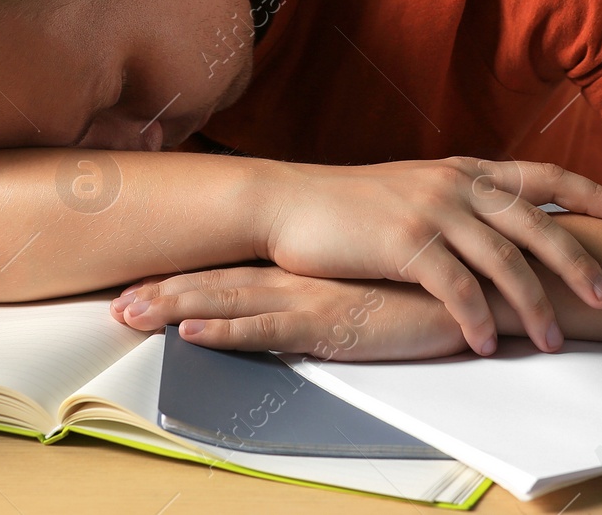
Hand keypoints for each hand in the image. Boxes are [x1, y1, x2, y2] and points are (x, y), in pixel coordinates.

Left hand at [110, 265, 473, 360]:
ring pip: (232, 300)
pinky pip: (269, 329)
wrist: (488, 286)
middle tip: (114, 302)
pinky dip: (227, 329)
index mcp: (315, 269)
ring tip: (128, 313)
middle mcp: (307, 277)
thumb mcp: (383, 289)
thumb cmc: (441, 289)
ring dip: (176, 306)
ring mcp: (316, 297)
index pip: (240, 270)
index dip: (190, 277)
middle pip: (222, 281)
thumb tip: (328, 297)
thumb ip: (352, 290)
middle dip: (165, 292)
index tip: (143, 282)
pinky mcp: (335, 323)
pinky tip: (191, 331)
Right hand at [256, 157, 601, 355]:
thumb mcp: (417, 189)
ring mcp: (432, 210)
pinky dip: (476, 319)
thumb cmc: (352, 207)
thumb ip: (461, 201)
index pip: (544, 175)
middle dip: (579, 262)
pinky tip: (486, 344)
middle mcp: (457, 183)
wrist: (289, 203)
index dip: (594, 193)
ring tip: (552, 342)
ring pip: (504, 262)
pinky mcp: (404, 242)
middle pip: (537, 223)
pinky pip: (456, 287)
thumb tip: (504, 224)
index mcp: (466, 169)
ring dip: (533, 307)